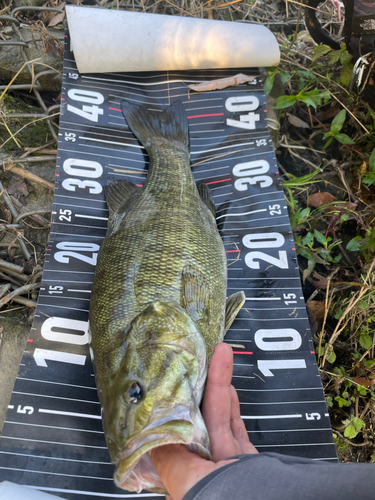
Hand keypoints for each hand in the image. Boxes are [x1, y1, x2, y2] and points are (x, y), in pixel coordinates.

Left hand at [150, 343, 257, 499]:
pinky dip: (231, 403)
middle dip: (193, 391)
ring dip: (217, 386)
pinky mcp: (245, 457)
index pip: (172, 440)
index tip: (169, 387)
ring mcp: (225, 463)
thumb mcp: (185, 480)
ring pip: (216, 418)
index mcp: (184, 481)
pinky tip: (226, 384)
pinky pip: (234, 425)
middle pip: (195, 423)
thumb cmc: (224, 497)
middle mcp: (202, 472)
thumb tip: (151, 432)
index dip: (171, 411)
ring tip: (215, 359)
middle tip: (191, 366)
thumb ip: (169, 455)